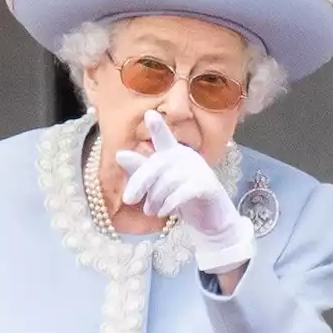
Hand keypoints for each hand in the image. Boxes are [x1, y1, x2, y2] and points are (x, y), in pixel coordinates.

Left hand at [116, 111, 253, 272]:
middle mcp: (188, 157)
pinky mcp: (208, 186)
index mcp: (174, 154)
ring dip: (154, 198)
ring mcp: (200, 170)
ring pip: (167, 181)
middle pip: (157, 164)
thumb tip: (119, 154)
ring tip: (150, 211)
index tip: (149, 114)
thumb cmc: (183, 199)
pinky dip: (169, 204)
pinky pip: (182, 193)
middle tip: (128, 200)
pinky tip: (163, 212)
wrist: (212, 219)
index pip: (164, 138)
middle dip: (140, 181)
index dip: (158, 127)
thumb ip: (140, 170)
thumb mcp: (158, 185)